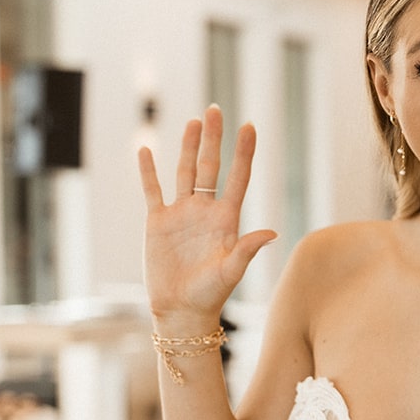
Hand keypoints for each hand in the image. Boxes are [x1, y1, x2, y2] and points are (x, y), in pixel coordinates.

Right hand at [136, 105, 276, 325]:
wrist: (180, 309)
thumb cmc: (210, 295)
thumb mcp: (231, 272)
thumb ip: (247, 250)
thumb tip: (272, 232)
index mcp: (227, 220)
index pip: (237, 178)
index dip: (243, 153)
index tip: (249, 126)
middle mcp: (205, 211)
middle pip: (209, 166)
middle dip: (213, 139)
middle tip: (215, 109)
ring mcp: (181, 214)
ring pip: (183, 172)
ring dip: (186, 146)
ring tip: (193, 121)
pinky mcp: (157, 222)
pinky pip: (152, 191)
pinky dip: (148, 171)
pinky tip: (147, 148)